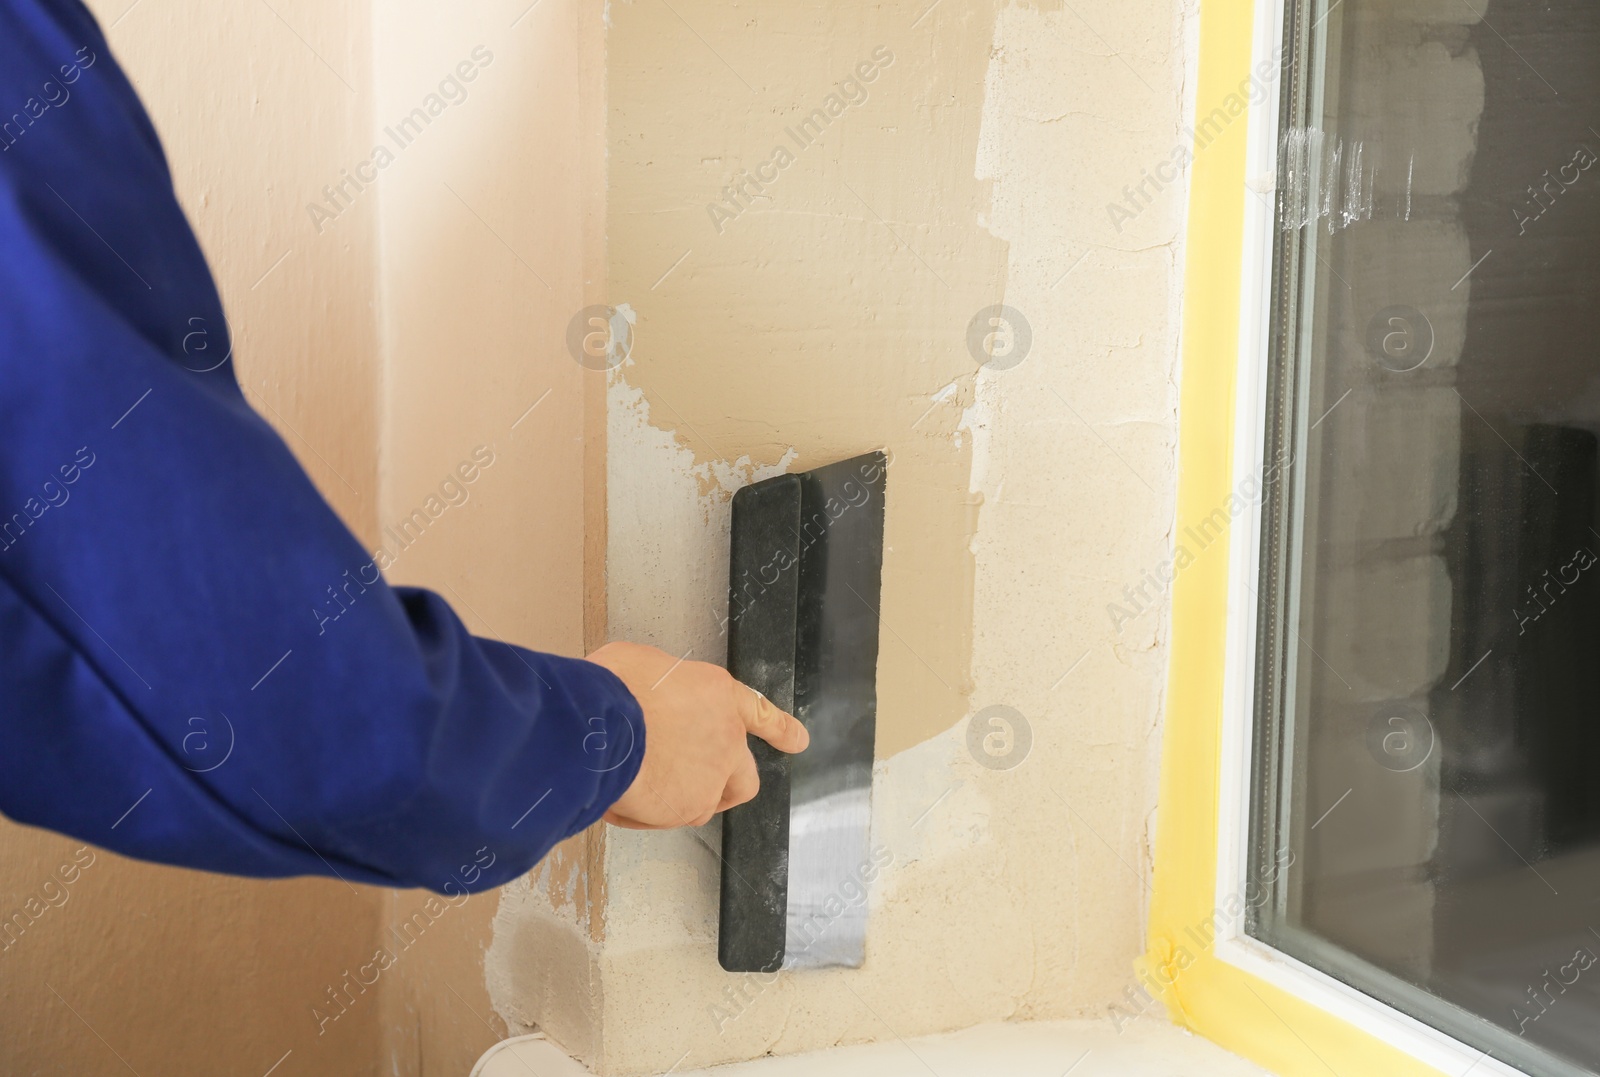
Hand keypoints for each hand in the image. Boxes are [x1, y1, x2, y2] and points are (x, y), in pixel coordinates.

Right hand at [585, 641, 808, 828]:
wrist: (603, 725)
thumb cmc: (617, 687)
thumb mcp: (641, 665)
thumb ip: (658, 688)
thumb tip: (643, 700)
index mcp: (718, 695)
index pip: (759, 713)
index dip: (780, 729)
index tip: (797, 741)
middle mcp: (726, 739)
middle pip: (745, 777)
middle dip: (730, 785)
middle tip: (703, 787)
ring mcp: (712, 778)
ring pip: (705, 802)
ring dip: (679, 799)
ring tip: (639, 784)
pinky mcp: (689, 807)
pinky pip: (668, 817)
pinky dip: (647, 813)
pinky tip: (622, 798)